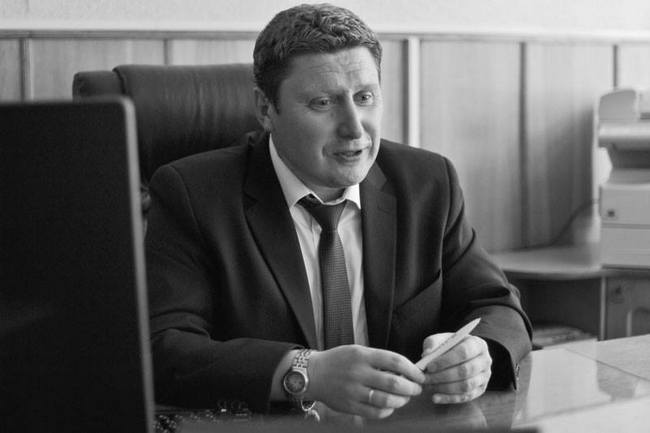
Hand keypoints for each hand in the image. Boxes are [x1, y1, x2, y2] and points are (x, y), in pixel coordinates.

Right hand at [307, 345, 424, 418]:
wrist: (313, 374)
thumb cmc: (339, 361)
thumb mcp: (358, 351)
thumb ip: (379, 359)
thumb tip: (406, 370)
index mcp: (362, 355)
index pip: (395, 361)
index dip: (412, 370)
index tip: (420, 375)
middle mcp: (358, 373)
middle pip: (394, 383)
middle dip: (411, 388)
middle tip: (416, 389)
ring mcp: (353, 391)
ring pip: (386, 400)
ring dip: (402, 401)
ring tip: (405, 398)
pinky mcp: (350, 406)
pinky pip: (375, 412)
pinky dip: (388, 410)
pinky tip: (390, 406)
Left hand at [420, 333, 491, 403]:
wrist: (461, 356)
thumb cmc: (450, 346)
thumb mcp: (441, 340)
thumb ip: (433, 344)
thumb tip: (426, 354)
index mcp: (477, 344)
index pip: (464, 352)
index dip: (446, 360)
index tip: (429, 366)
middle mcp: (485, 360)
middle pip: (465, 371)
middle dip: (442, 376)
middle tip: (425, 378)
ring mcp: (485, 377)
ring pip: (465, 386)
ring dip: (444, 388)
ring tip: (428, 386)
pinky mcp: (481, 390)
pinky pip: (465, 397)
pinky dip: (448, 398)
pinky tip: (435, 397)